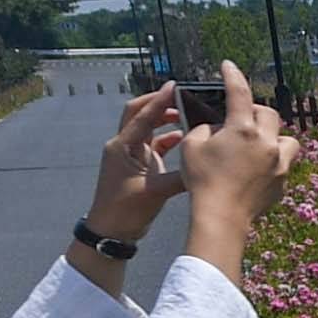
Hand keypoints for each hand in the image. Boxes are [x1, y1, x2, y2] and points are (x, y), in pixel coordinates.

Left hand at [84, 84, 182, 242]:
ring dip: (164, 119)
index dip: (159, 100)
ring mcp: (130, 155)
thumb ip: (181, 176)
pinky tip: (185, 138)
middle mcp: (124, 146)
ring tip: (187, 114)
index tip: (176, 86)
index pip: (142, 116)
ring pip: (147, 128)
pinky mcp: (139, 166)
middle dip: (158, 103)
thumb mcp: (155, 192)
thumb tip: (207, 163)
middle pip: (139, 114)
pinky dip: (169, 139)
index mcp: (122, 147)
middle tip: (181, 96)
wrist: (110, 232)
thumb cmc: (125, 211)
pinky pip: (154, 145)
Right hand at [170, 63, 294, 275]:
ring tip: (257, 145)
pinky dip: (272, 162)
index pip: (239, 93)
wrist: (221, 218)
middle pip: (269, 114)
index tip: (228, 65)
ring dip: (273, 137)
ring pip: (287, 139)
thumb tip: (216, 128)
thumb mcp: (192, 147)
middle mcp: (266, 142)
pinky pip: (282, 164)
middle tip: (239, 119)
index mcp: (243, 129)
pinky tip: (256, 170)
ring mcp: (279, 163)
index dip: (232, 75)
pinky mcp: (282, 182)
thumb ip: (205, 129)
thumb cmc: (202, 181)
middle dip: (254, 112)